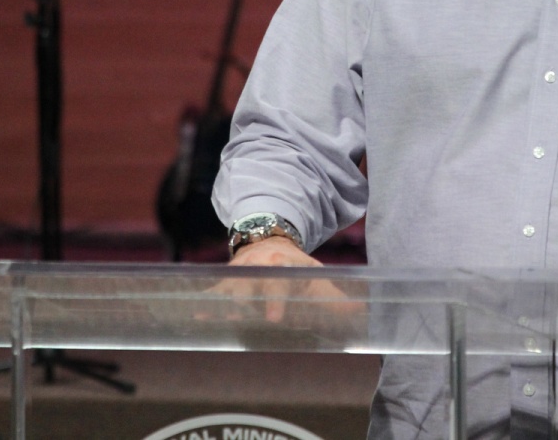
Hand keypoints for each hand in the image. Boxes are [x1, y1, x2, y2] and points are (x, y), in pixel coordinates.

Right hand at [215, 238, 362, 324]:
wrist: (268, 239)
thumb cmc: (295, 266)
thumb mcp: (314, 275)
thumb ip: (334, 297)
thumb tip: (362, 312)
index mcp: (281, 265)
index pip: (279, 282)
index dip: (276, 300)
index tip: (274, 318)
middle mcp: (257, 267)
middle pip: (249, 285)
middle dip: (245, 301)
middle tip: (241, 316)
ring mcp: (239, 272)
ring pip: (229, 288)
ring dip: (223, 304)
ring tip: (214, 318)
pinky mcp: (226, 280)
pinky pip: (213, 292)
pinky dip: (206, 303)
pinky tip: (196, 316)